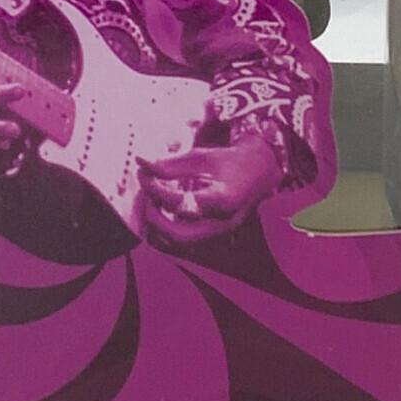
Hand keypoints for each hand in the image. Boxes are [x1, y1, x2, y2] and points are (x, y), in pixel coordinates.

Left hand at [137, 136, 283, 243]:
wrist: (260, 173)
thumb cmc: (230, 162)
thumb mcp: (201, 157)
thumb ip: (170, 164)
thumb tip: (140, 162)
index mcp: (224, 199)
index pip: (181, 202)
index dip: (156, 189)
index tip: (144, 174)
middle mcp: (224, 222)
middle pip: (179, 235)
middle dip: (155, 218)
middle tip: (145, 197)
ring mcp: (221, 233)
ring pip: (181, 243)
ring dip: (159, 226)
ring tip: (151, 201)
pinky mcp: (216, 237)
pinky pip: (185, 241)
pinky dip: (169, 228)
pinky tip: (163, 210)